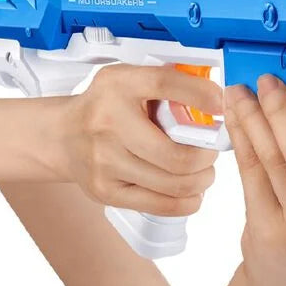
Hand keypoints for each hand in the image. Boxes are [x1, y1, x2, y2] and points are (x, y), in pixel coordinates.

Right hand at [60, 65, 222, 214]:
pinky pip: (161, 205)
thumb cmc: (107, 106)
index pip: (164, 84)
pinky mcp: (105, 191)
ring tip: (204, 172)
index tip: (223, 106)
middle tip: (212, 152)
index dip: (201, 96)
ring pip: (175, 184)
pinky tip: (190, 191)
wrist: (62, 136)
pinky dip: (187, 200)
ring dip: (202, 180)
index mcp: (118, 85)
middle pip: (177, 155)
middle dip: (207, 157)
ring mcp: (105, 162)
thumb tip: (218, 97)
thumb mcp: (130, 80)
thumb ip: (169, 84)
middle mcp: (108, 123)